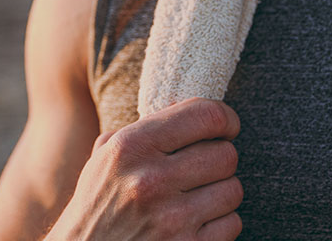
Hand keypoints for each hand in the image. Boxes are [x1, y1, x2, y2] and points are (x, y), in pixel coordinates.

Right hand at [46, 97, 242, 240]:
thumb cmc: (98, 201)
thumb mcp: (107, 155)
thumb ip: (146, 127)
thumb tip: (189, 106)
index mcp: (132, 147)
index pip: (206, 116)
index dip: (226, 118)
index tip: (227, 126)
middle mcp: (151, 181)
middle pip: (226, 155)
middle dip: (221, 158)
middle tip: (206, 166)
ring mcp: (171, 220)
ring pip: (233, 190)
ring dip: (221, 191)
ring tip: (199, 195)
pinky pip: (232, 224)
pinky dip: (221, 222)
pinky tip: (197, 221)